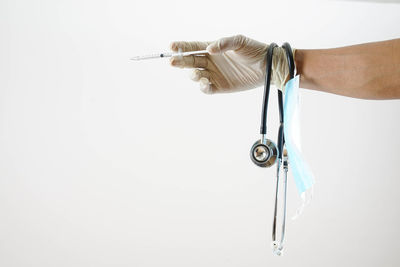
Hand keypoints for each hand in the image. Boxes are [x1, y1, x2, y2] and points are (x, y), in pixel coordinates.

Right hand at [170, 35, 290, 93]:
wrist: (267, 67)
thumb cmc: (254, 50)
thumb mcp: (240, 42)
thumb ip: (224, 43)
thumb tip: (209, 48)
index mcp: (213, 49)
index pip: (193, 47)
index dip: (182, 47)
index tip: (172, 47)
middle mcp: (211, 61)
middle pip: (190, 61)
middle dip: (180, 61)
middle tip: (172, 61)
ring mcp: (214, 75)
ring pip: (196, 75)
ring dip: (193, 74)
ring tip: (197, 74)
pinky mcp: (220, 87)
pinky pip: (206, 88)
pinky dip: (203, 87)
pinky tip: (205, 83)